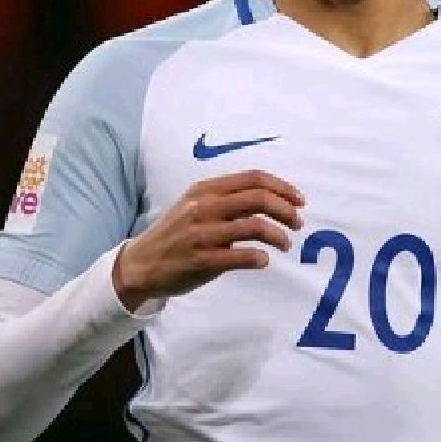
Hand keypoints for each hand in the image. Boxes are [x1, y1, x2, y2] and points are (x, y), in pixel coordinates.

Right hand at [113, 169, 305, 311]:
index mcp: (206, 189)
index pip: (253, 178)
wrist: (141, 263)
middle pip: (259, 198)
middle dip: (286, 210)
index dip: (282, 187)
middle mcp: (204, 206)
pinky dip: (260, 257)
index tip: (299, 200)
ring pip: (255, 226)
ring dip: (279, 235)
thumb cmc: (176, 233)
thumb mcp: (195, 205)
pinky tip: (263, 260)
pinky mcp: (202, 259)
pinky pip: (242, 255)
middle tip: (298, 223)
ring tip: (285, 244)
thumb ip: (226, 200)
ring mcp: (203, 233)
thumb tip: (270, 199)